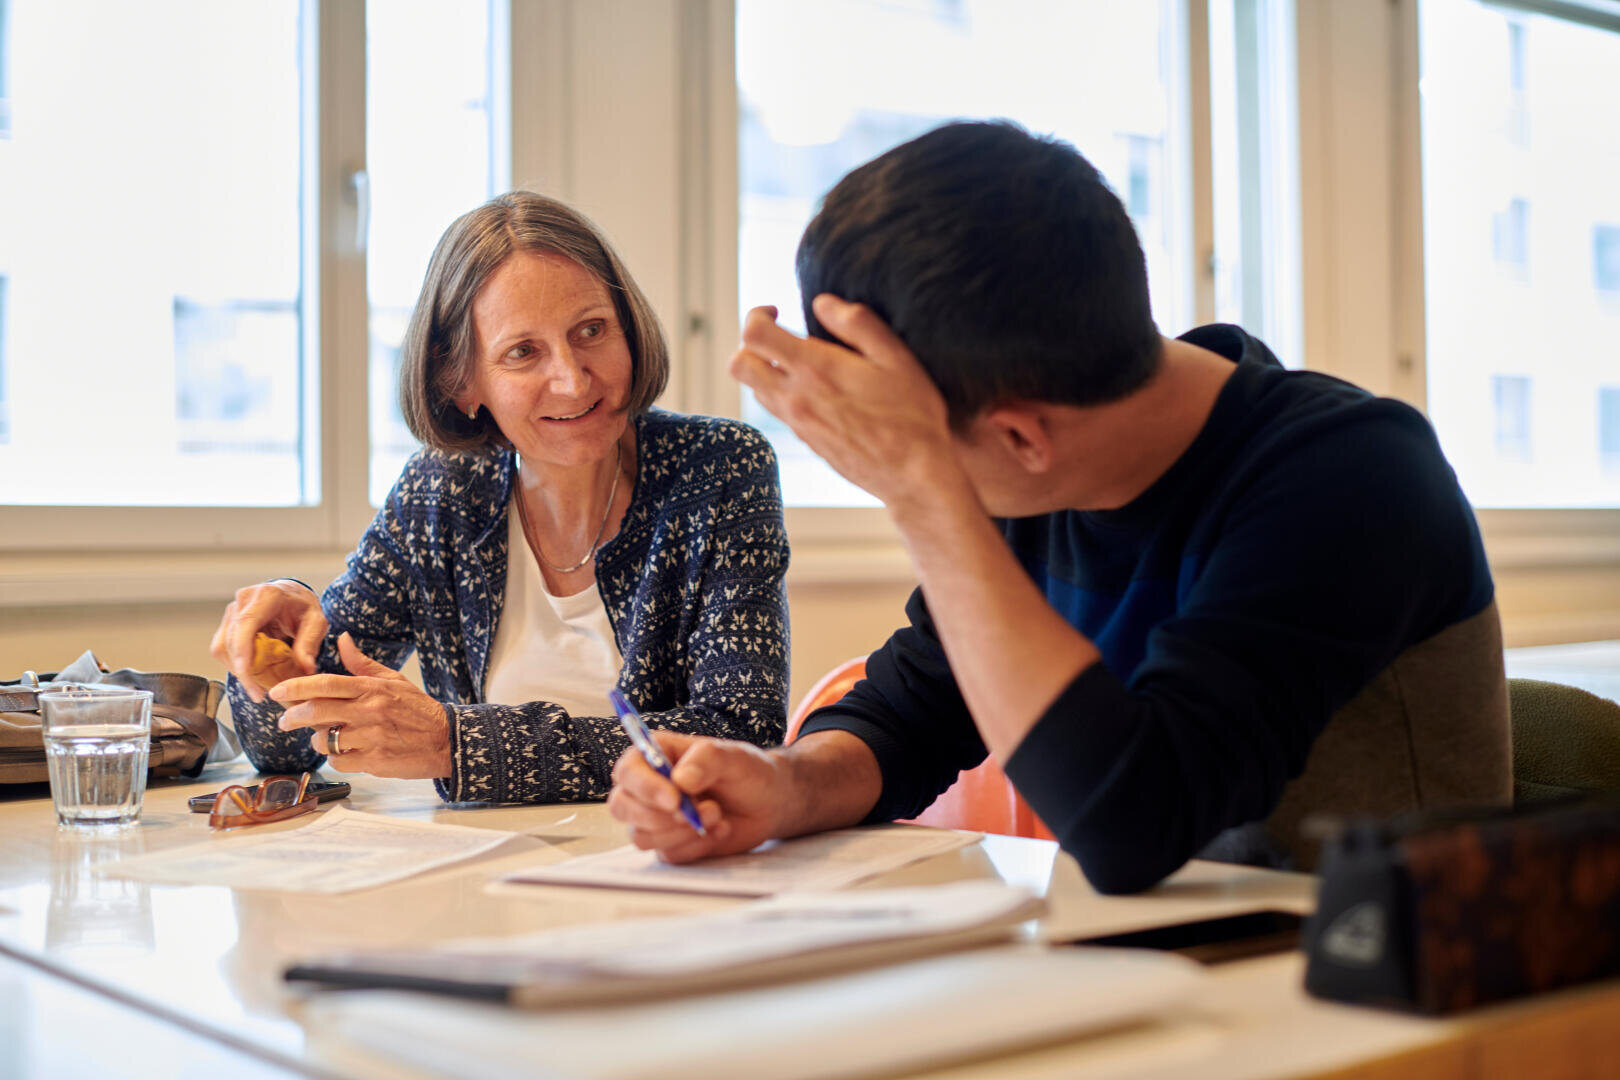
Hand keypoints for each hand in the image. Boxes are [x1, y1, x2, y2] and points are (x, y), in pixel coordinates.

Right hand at [210, 580, 326, 701]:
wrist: (293, 596)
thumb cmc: (304, 608)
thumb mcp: (317, 622)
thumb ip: (310, 643)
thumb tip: (306, 669)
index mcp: (267, 596)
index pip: (246, 625)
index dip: (242, 654)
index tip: (248, 678)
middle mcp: (244, 600)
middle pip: (231, 641)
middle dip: (242, 671)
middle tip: (259, 694)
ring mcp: (232, 610)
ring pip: (222, 647)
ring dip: (237, 670)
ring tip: (257, 685)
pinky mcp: (227, 622)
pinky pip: (222, 648)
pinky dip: (235, 664)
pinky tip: (251, 673)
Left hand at [271, 633, 452, 779]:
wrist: (447, 740)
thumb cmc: (419, 710)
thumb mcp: (394, 680)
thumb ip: (363, 664)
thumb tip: (342, 639)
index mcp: (372, 689)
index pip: (325, 684)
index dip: (296, 687)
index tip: (277, 692)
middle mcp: (370, 711)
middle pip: (317, 712)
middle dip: (292, 717)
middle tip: (284, 720)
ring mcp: (371, 738)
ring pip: (325, 741)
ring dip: (319, 741)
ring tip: (326, 738)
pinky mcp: (375, 762)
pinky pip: (340, 762)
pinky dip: (337, 759)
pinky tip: (346, 753)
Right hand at [607, 732, 785, 862]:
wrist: (769, 802)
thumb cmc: (747, 771)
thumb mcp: (733, 757)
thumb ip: (706, 760)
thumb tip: (680, 779)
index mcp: (655, 755)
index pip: (628, 771)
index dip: (644, 787)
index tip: (674, 799)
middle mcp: (648, 786)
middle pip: (622, 807)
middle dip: (659, 816)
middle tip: (697, 813)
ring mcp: (656, 818)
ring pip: (642, 836)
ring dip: (681, 832)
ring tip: (717, 815)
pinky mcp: (670, 843)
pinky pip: (668, 854)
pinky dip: (696, 846)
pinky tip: (720, 829)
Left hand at [728, 296, 964, 508]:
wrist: (913, 474)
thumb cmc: (912, 415)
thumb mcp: (896, 357)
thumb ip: (857, 323)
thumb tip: (823, 302)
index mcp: (814, 370)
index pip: (754, 335)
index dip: (757, 315)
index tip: (777, 311)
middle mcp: (796, 398)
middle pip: (739, 365)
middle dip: (751, 343)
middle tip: (779, 336)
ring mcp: (798, 424)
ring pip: (755, 390)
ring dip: (766, 370)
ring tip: (799, 363)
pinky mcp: (806, 442)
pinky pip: (777, 411)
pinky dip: (782, 394)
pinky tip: (815, 391)